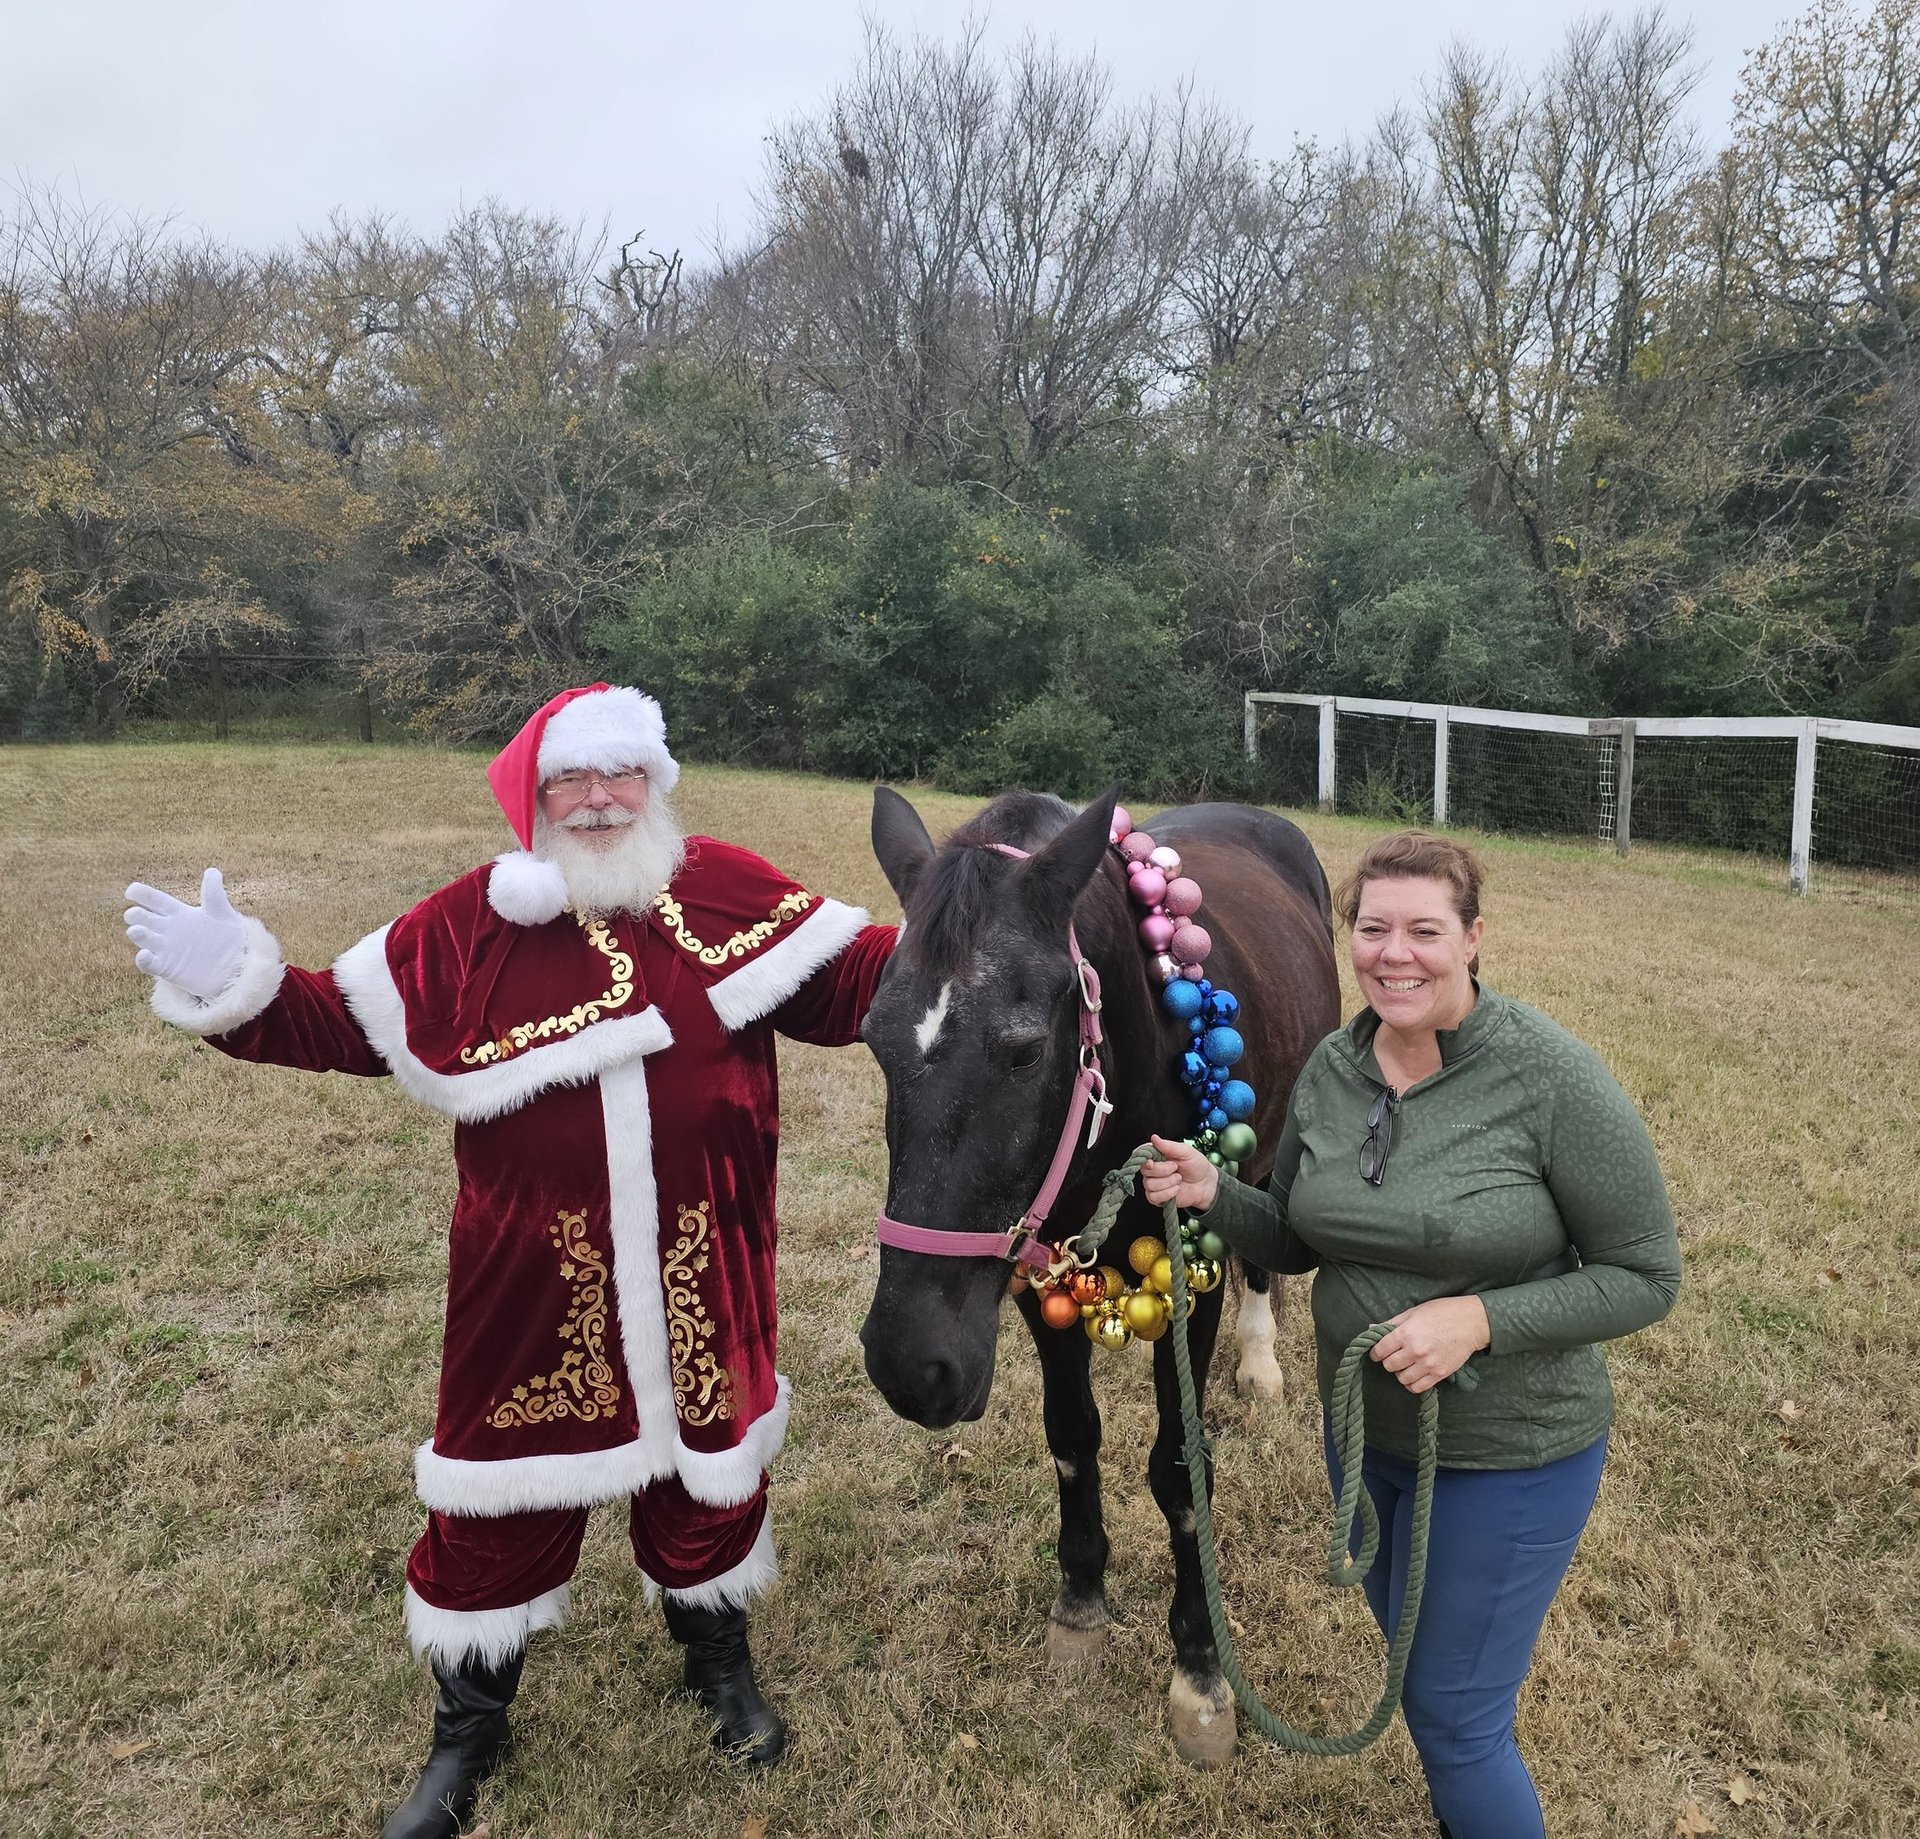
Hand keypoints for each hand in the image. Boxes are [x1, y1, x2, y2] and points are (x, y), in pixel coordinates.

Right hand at [124, 868, 246, 1000]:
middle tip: (134, 914)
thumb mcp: (223, 914)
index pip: (156, 900)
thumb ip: (214, 894)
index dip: (142, 894)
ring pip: (143, 939)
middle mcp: (167, 930)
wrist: (237, 966)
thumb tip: (212, 871)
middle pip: (143, 918)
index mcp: (178, 913)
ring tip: (136, 930)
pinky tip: (144, 955)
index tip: (131, 890)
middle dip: (136, 915)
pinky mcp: (167, 968)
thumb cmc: (229, 937)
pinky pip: (149, 964)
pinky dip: (143, 960)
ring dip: (138, 934)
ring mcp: (165, 949)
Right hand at [1141, 1133, 1220, 1214]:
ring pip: (1149, 1184)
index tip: (1151, 1162)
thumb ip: (1169, 1146)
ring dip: (1168, 1182)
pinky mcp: (1157, 1197)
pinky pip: (1153, 1197)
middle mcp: (1153, 1169)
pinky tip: (1177, 1189)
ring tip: (1179, 1179)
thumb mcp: (1186, 1152)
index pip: (1141, 1156)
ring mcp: (1154, 1184)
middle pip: (1145, 1170)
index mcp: (1157, 1156)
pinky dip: (1167, 1193)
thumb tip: (1154, 1138)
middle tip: (1176, 1167)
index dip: (1144, 1159)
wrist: (1206, 1184)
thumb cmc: (1196, 1165)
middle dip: (1163, 1170)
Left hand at [1369, 1296, 1489, 1394]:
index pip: (1380, 1350)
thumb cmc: (1442, 1312)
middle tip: (1395, 1356)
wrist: (1471, 1322)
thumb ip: (1392, 1323)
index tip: (1378, 1352)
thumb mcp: (1413, 1312)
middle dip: (1388, 1361)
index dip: (1376, 1352)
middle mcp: (1415, 1350)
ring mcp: (1428, 1364)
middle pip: (1389, 1366)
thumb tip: (1373, 1329)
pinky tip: (1414, 1375)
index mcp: (1405, 1333)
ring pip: (1402, 1378)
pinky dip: (1412, 1384)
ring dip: (1401, 1373)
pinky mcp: (1439, 1374)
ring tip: (1406, 1365)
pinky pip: (1418, 1387)